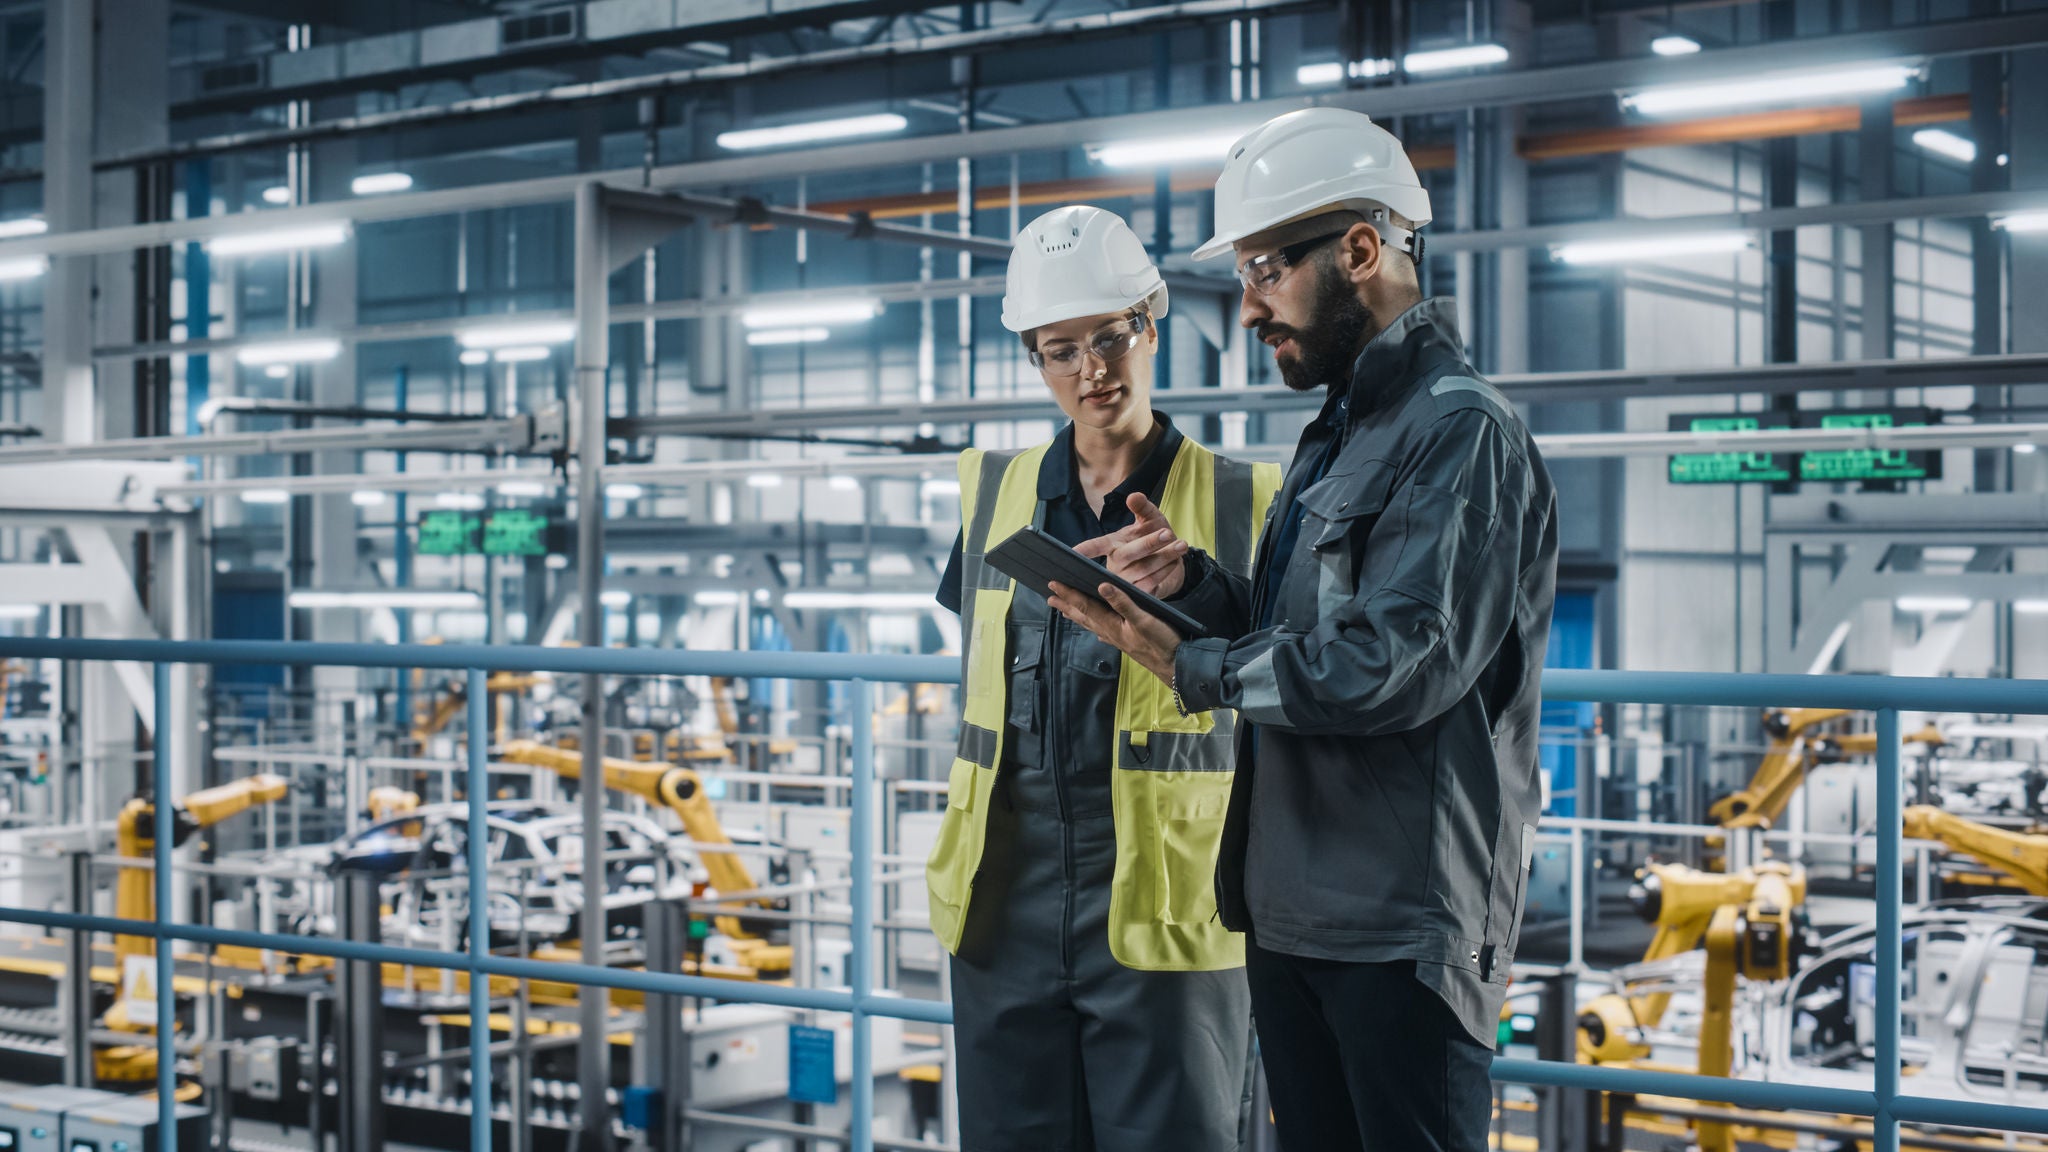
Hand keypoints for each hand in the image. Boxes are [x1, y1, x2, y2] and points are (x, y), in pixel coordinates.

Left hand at [1047, 580, 1180, 685]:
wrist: (1175, 667)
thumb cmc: (1161, 643)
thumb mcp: (1144, 620)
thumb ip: (1123, 603)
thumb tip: (1102, 585)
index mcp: (1112, 624)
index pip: (1085, 606)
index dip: (1069, 594)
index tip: (1053, 584)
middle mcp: (1111, 632)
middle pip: (1083, 616)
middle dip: (1066, 605)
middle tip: (1050, 597)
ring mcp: (1118, 639)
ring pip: (1092, 624)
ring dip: (1077, 616)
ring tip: (1065, 611)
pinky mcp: (1127, 643)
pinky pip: (1104, 633)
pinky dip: (1097, 628)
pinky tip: (1097, 631)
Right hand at [1074, 493, 1189, 596]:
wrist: (1172, 560)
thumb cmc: (1154, 536)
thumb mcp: (1150, 518)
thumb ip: (1142, 507)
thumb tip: (1134, 496)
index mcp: (1113, 545)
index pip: (1096, 546)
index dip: (1086, 550)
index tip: (1073, 552)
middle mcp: (1116, 564)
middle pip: (1127, 554)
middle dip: (1148, 543)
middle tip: (1167, 533)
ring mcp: (1127, 581)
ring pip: (1143, 570)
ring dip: (1164, 556)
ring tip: (1181, 545)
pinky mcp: (1141, 594)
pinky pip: (1152, 583)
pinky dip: (1166, 571)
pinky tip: (1176, 561)